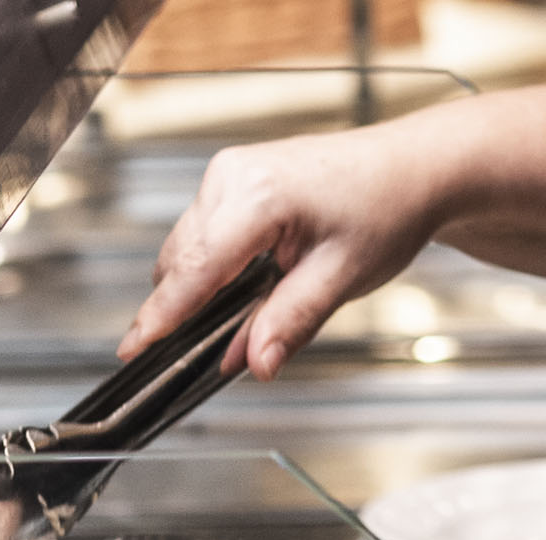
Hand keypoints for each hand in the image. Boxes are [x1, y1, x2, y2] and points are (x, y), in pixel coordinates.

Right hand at [121, 125, 450, 379]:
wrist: (412, 169)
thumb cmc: (386, 208)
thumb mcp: (342, 276)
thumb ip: (290, 321)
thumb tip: (253, 364)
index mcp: (257, 195)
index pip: (194, 269)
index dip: (161, 316)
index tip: (134, 350)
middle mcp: (232, 176)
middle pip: (181, 260)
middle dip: (183, 311)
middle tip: (194, 357)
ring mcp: (229, 173)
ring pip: (188, 248)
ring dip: (200, 289)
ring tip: (240, 322)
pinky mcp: (233, 179)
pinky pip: (204, 233)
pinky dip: (213, 268)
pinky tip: (243, 291)